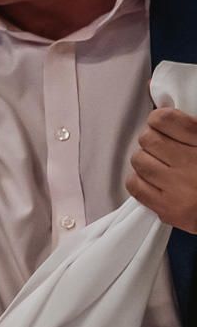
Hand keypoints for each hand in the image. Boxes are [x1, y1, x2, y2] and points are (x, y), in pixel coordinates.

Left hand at [128, 107, 196, 231]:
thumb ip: (191, 129)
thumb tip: (163, 116)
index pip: (164, 119)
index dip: (159, 119)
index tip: (162, 123)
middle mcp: (193, 165)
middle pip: (148, 139)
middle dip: (152, 140)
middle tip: (162, 147)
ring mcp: (181, 189)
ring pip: (139, 161)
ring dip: (146, 160)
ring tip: (161, 165)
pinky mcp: (170, 210)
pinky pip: (136, 186)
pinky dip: (140, 180)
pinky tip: (155, 181)